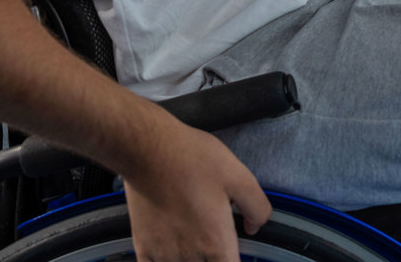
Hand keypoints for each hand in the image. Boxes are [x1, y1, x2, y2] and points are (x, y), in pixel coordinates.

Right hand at [122, 122, 270, 261]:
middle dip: (214, 260)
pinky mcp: (144, 247)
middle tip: (215, 243)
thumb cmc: (193, 159)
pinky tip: (172, 253)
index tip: (233, 252)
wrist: (148, 150)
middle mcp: (190, 255)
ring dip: (192, 261)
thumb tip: (254, 226)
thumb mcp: (239, 176)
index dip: (234, 261)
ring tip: (196, 242)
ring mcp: (164, 254)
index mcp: (216, 242)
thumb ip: (256, 207)